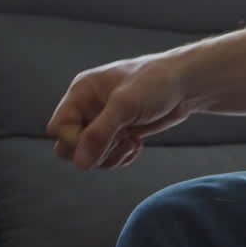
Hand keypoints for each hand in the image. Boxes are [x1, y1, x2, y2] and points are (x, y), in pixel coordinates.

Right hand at [46, 55, 191, 169]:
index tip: (102, 141)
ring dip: (109, 156)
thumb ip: (100, 133)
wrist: (186, 85)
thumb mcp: (126, 105)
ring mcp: (104, 122)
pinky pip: (107, 156)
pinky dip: (120, 156)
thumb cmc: (156, 83)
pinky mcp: (119, 133)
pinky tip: (136, 145)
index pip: (58, 128)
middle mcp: (88, 108)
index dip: (74, 141)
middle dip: (92, 152)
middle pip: (69, 146)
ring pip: (89, 154)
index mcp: (81, 93)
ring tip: (131, 144)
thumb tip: (80, 163)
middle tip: (118, 143)